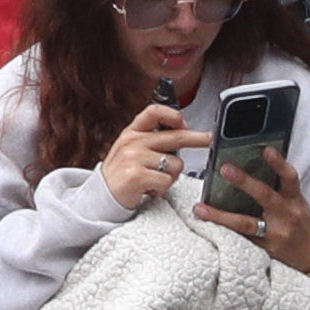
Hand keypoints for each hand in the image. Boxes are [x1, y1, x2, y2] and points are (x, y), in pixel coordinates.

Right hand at [98, 100, 197, 214]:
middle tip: (208, 138)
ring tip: (154, 180)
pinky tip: (150, 189)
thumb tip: (182, 130)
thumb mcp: (131, 149)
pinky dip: (162, 189)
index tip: (184, 121)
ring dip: (170, 176)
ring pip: (175, 164)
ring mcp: (134, 158)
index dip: (172, 114)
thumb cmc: (121, 173)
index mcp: (132, 132)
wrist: (101, 196)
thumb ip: (151, 139)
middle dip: (196, 138)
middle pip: (174, 137)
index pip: (153, 113)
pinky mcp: (137, 176)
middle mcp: (133, 142)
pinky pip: (167, 181)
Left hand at [195, 143, 309, 277]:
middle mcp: (285, 214)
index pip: (289, 177)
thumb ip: (279, 187)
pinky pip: (242, 239)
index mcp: (294, 199)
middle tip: (224, 168)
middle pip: (264, 196)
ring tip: (200, 208)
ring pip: (246, 223)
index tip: (265, 149)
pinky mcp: (265, 249)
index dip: (279, 163)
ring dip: (220, 215)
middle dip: (244, 181)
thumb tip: (253, 164)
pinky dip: (223, 232)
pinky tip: (206, 227)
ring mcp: (275, 233)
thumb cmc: (300, 223)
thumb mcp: (296, 202)